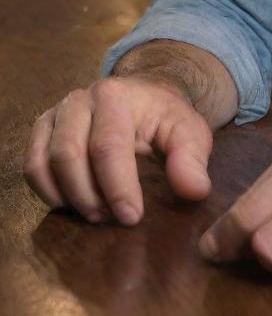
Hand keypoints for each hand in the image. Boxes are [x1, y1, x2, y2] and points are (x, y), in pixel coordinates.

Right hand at [23, 74, 213, 225]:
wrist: (145, 95)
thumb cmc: (165, 117)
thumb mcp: (189, 131)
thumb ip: (192, 158)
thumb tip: (195, 191)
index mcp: (117, 96)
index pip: (108, 147)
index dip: (117, 187)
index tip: (131, 217)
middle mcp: (80, 100)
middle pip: (69, 155)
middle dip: (89, 195)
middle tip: (110, 219)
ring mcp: (57, 113)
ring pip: (44, 162)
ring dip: (67, 196)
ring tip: (95, 214)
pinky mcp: (43, 128)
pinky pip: (31, 165)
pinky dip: (46, 191)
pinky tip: (71, 204)